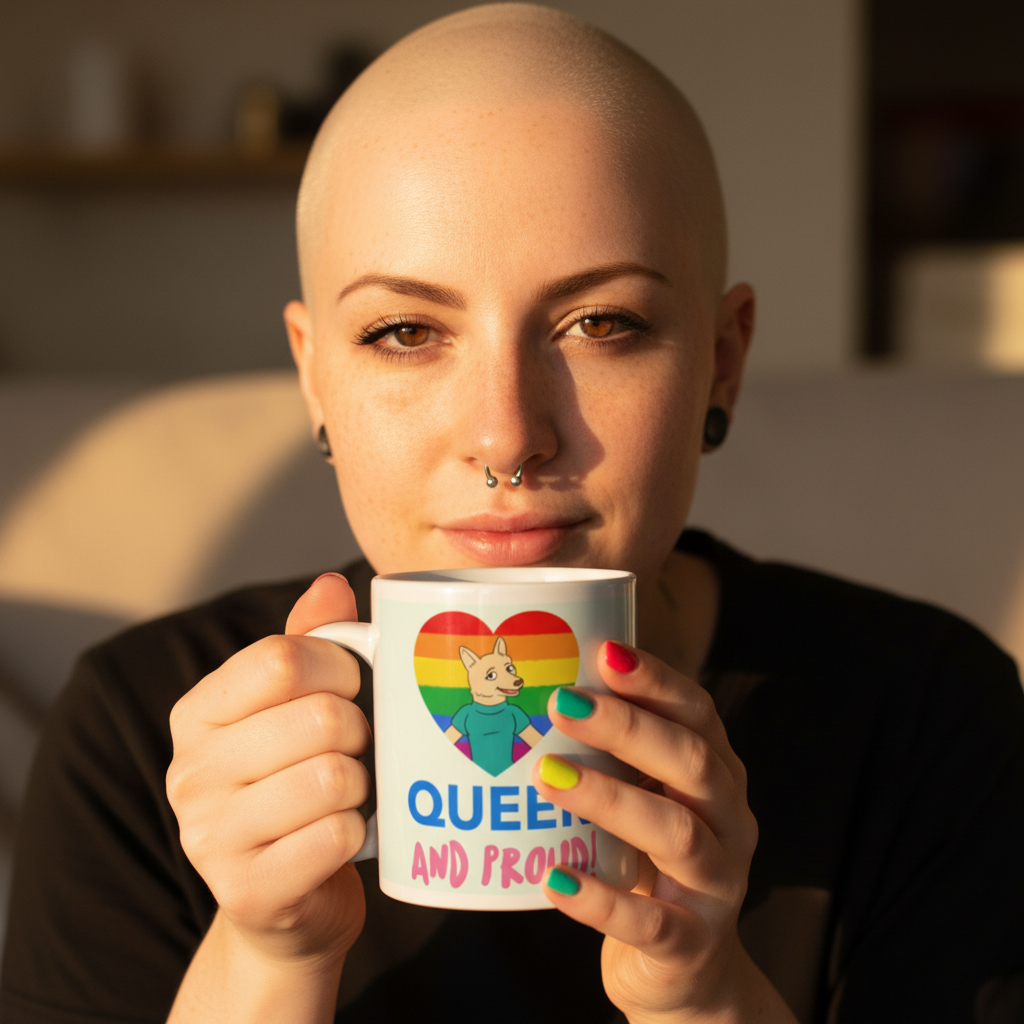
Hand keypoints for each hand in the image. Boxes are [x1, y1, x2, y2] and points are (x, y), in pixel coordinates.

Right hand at [166, 573, 370, 969]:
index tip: (353, 686)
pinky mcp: (247, 892)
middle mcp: (190, 772)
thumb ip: (309, 643)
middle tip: (355, 750)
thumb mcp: (294, 708)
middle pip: (321, 717)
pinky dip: (358, 831)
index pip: (281, 657)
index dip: (340, 666)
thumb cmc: (298, 784)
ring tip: (348, 792)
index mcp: (198, 713)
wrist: (287, 902)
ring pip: (333, 777)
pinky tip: (342, 836)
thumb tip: (330, 584)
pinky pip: (337, 836)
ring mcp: (209, 838)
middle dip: (360, 731)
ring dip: (362, 783)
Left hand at [533, 642, 795, 1023]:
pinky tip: (555, 879)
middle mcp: (728, 821)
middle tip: (561, 702)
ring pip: (677, 833)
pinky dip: (600, 900)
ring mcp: (717, 885)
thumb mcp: (646, 799)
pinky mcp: (691, 944)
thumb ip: (614, 754)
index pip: (697, 714)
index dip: (655, 680)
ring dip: (610, 799)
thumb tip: (538, 685)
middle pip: (692, 762)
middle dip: (626, 727)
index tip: (603, 650)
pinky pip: (651, 923)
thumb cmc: (650, 863)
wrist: (690, 971)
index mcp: (716, 775)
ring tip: (548, 777)